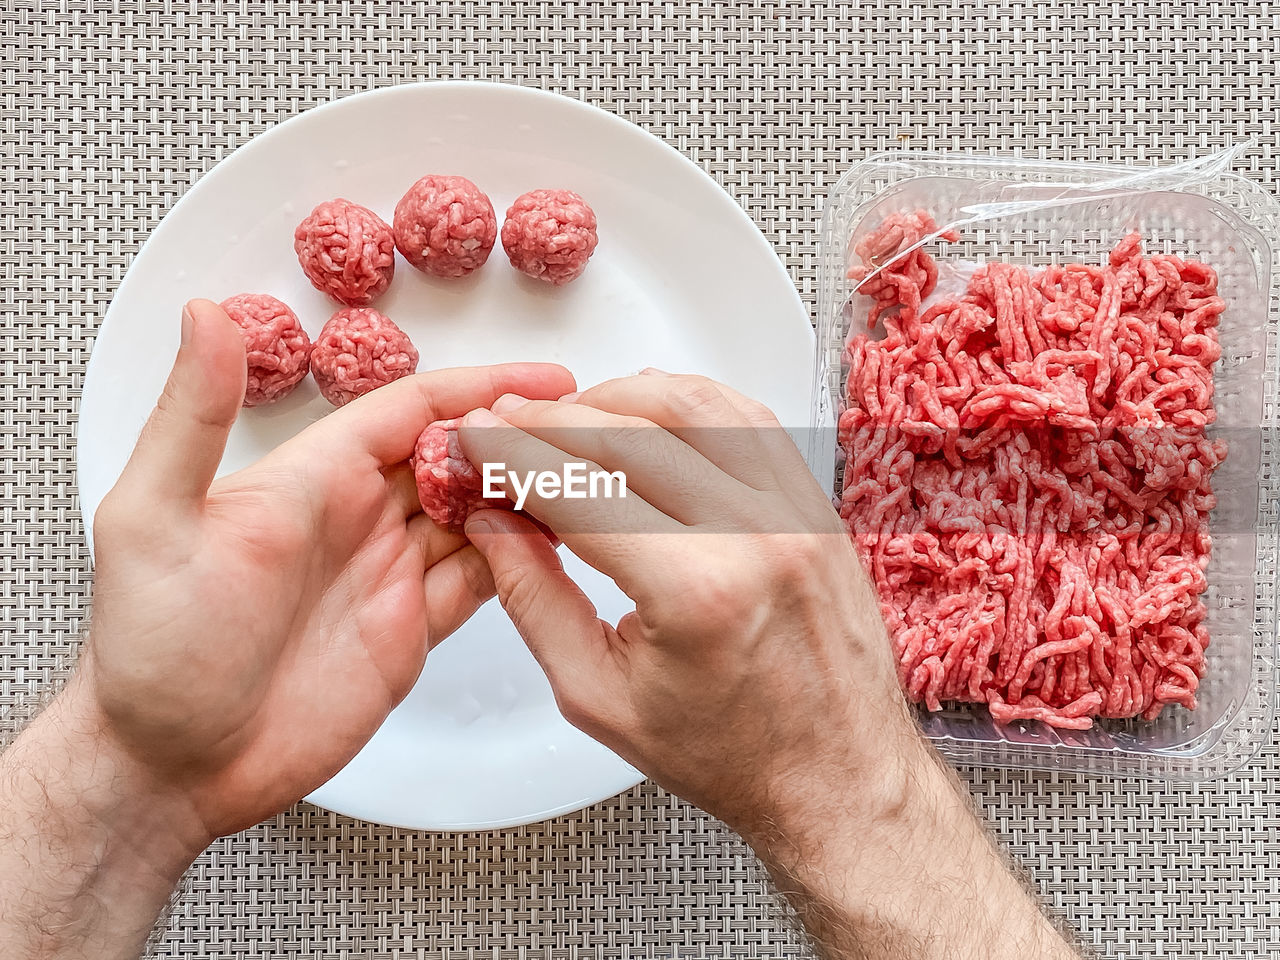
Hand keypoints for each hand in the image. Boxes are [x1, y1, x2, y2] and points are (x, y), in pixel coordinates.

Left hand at [80, 299, 574, 842]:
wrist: (171, 767)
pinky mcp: (409, 630)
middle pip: (458, 457)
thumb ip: (191, 418)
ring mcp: (388, 574)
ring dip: (529, 496)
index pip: (412, 411)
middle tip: (590, 429)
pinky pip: (480, 581)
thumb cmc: (149, 649)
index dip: (479, 389)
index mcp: (310, 478)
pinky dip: (521, 560)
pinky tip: (556, 544)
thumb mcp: (154, 520)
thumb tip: (205, 316)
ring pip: (479, 515)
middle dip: (520, 437)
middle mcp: (357, 517)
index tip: (545, 379)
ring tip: (594, 480)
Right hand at [458, 371, 1077, 959]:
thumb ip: (534, 601)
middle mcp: (754, 536)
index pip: (578, 488)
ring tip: (567, 416)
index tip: (477, 441)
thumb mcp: (600, 698)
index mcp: (694, 591)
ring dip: (616, 397)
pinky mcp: (815, 506)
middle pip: (627, 435)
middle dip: (549, 420)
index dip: (512, 454)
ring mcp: (795, 513)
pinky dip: (687, 401)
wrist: (837, 777)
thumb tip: (493, 523)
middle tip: (505, 424)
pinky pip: (749, 418)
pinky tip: (648, 414)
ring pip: (692, 405)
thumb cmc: (732, 756)